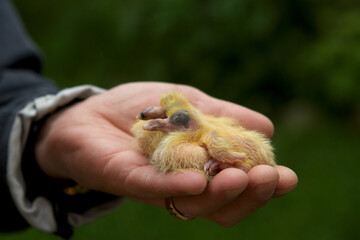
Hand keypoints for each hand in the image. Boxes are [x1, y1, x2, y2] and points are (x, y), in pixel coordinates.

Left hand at [35, 82, 297, 225]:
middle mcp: (181, 184)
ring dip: (220, 194)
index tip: (287, 176)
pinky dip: (177, 186)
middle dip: (249, 194)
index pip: (236, 186)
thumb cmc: (140, 110)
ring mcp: (155, 186)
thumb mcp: (188, 105)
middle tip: (270, 178)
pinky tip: (198, 180)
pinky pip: (153, 189)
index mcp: (200, 167)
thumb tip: (266, 128)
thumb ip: (223, 116)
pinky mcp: (126, 179)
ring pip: (194, 204)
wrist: (90, 112)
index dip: (262, 185)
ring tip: (240, 177)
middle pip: (221, 205)